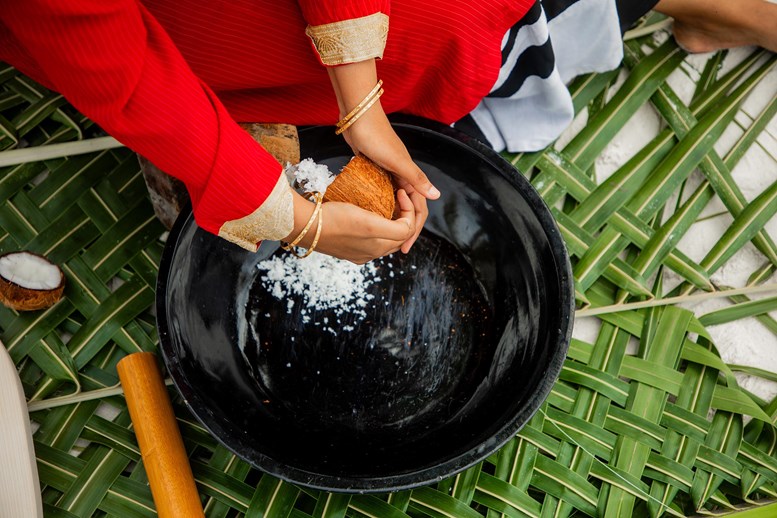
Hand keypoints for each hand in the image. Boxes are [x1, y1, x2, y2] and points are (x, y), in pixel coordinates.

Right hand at [285, 189, 416, 263]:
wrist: (303, 225)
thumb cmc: (334, 219)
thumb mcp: (369, 223)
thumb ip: (395, 229)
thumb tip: (409, 228)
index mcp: (379, 246)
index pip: (408, 229)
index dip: (409, 209)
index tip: (399, 192)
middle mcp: (371, 253)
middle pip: (398, 236)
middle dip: (403, 217)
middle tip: (398, 198)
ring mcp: (359, 253)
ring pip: (385, 238)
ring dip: (391, 223)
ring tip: (386, 205)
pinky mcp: (348, 250)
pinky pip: (369, 240)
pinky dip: (376, 229)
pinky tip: (369, 217)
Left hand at [326, 59, 439, 252]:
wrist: (357, 117)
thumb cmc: (376, 137)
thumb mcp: (397, 161)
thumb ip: (415, 178)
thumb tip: (436, 195)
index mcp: (410, 176)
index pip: (419, 209)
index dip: (414, 230)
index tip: (403, 248)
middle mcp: (402, 176)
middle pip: (408, 208)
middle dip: (404, 230)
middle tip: (395, 249)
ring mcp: (388, 173)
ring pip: (395, 202)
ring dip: (393, 219)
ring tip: (384, 237)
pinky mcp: (374, 170)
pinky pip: (381, 194)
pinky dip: (380, 207)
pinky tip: (370, 217)